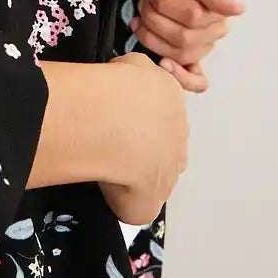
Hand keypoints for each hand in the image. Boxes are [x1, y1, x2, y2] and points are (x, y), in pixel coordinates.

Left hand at [94, 52, 188, 225]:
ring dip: (129, 102)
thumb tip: (128, 198)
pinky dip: (119, 73)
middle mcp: (178, 127)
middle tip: (109, 136)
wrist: (122, 136)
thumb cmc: (129, 174)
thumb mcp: (137, 210)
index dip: (142, 161)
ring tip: (100, 111)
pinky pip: (132, 67)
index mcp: (177, 161)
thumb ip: (140, 204)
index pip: (165, 161)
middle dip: (139, 130)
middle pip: (160, 127)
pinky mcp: (145, 67)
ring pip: (148, 96)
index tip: (120, 162)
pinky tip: (99, 84)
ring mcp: (164, 93)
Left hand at [129, 0, 245, 92]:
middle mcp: (214, 32)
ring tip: (139, 21)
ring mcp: (203, 49)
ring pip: (181, 55)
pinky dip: (181, 77)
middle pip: (184, 37)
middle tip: (142, 4)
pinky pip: (196, 81)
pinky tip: (163, 64)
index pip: (193, 16)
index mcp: (217, 11)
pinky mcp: (191, 63)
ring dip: (153, 38)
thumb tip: (239, 9)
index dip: (167, 5)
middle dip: (155, 19)